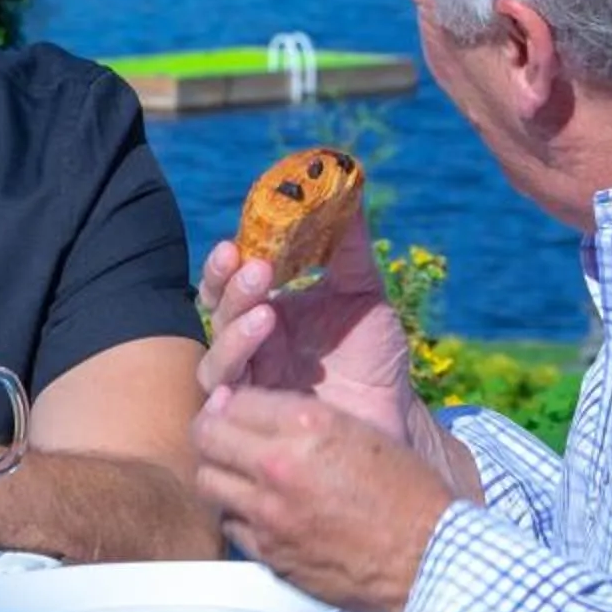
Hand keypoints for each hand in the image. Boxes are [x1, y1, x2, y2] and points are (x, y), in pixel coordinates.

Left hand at [192, 387, 455, 611]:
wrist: (429, 558)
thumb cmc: (408, 492)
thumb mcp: (363, 431)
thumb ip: (306, 419)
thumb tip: (252, 407)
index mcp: (310, 426)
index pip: (235, 399)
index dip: (233, 401)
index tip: (238, 409)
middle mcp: (280, 466)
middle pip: (206, 436)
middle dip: (212, 431)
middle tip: (225, 436)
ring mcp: (270, 514)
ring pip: (208, 481)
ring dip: (220, 473)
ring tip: (241, 474)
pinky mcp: (270, 553)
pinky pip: (231, 524)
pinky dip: (240, 514)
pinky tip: (263, 512)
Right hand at [199, 210, 422, 442]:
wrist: (395, 417)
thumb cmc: (374, 357)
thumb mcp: (365, 295)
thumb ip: (350, 247)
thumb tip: (347, 185)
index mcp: (269, 310)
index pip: (232, 280)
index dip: (227, 262)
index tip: (238, 242)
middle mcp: (251, 345)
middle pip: (216, 312)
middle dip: (230, 288)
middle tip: (256, 269)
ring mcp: (251, 386)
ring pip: (216, 359)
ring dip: (234, 334)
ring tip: (267, 315)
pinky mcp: (255, 426)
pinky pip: (227, 409)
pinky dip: (230, 391)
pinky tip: (242, 382)